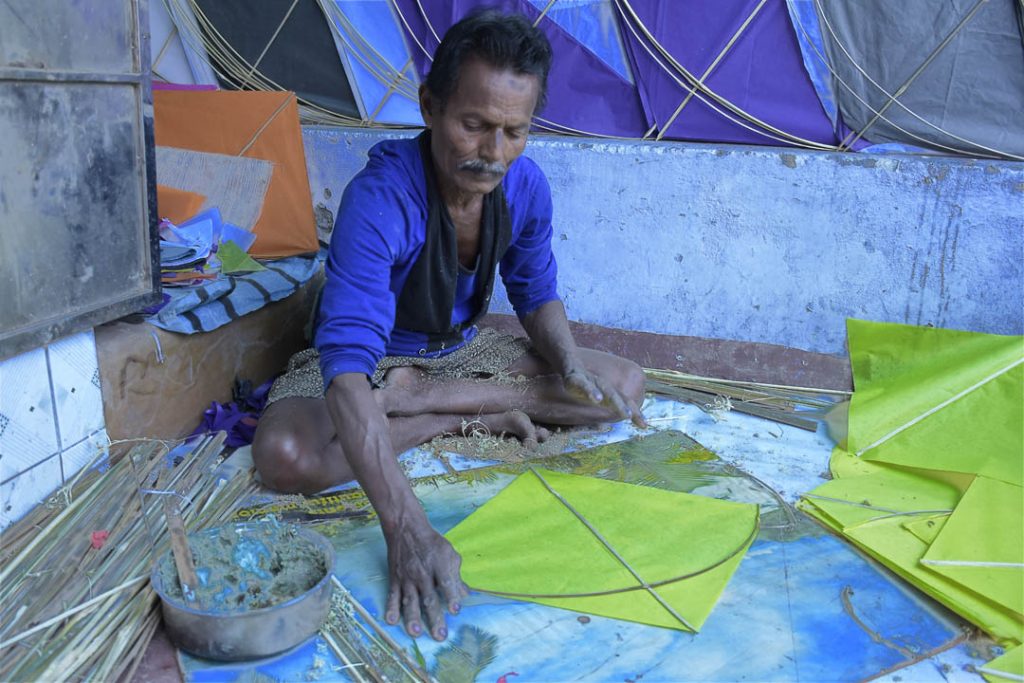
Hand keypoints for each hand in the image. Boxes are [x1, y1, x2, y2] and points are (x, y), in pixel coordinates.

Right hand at [383, 522, 467, 639]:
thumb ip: (456, 575)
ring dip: (412, 618)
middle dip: (434, 618)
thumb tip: (464, 594)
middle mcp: (422, 572)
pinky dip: (391, 608)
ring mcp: (407, 577)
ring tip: (415, 633)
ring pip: (410, 600)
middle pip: (429, 598)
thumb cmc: (431, 543)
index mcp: (439, 564)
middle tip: (439, 635)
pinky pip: (392, 595)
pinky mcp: (395, 579)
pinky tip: (391, 621)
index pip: (446, 582)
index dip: (451, 596)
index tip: (455, 610)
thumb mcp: (449, 553)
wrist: (406, 529)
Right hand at [563, 367, 647, 427]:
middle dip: (624, 406)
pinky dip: (592, 391)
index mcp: (609, 391)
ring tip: (620, 411)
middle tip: (631, 416)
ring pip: (604, 389)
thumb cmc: (586, 383)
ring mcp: (590, 380)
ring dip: (614, 399)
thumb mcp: (599, 396)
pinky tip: (597, 399)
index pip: (625, 401)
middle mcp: (603, 385)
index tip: (644, 426)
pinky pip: (584, 385)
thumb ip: (611, 406)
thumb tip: (626, 418)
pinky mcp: (576, 378)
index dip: (635, 413)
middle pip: (616, 395)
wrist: (568, 364)